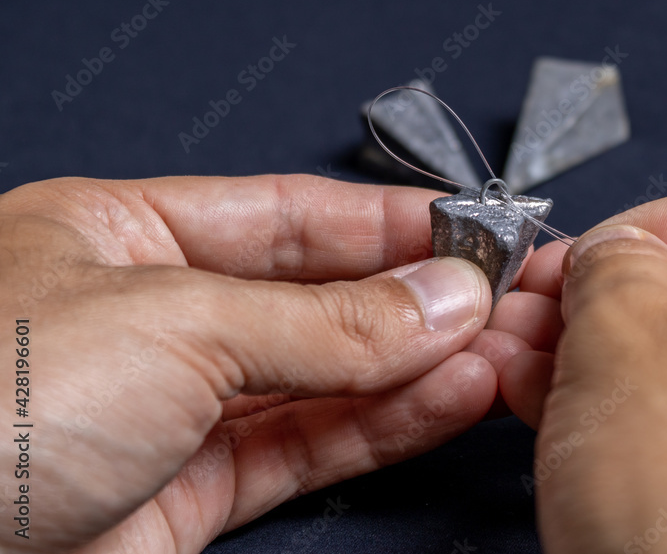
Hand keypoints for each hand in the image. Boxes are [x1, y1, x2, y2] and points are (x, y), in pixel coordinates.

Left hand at [0, 174, 542, 553]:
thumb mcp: (176, 322)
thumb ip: (323, 321)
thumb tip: (440, 298)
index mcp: (125, 235)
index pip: (291, 214)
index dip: (388, 221)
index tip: (473, 228)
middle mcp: (158, 315)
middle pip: (317, 298)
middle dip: (416, 298)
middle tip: (503, 297)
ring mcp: (178, 406)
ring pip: (325, 378)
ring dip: (416, 365)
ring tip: (497, 351)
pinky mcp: (193, 491)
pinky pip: (309, 444)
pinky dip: (384, 426)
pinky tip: (446, 399)